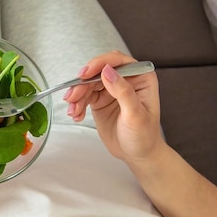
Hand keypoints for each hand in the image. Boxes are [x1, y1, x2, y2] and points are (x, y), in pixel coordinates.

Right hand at [63, 51, 162, 165]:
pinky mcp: (100, 101)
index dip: (99, 64)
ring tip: (73, 111)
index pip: (117, 61)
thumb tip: (107, 71)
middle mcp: (125, 80)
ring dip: (77, 96)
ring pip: (88, 84)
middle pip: (98, 72)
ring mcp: (111, 90)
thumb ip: (123, 92)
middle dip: (83, 84)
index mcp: (140, 77)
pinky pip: (85, 97)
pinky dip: (78, 105)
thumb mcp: (135, 115)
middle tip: (72, 97)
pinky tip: (76, 115)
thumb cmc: (144, 136)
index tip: (84, 74)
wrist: (138, 155)